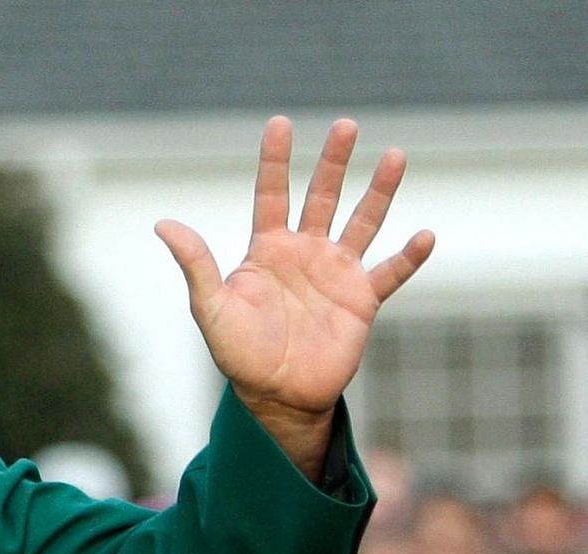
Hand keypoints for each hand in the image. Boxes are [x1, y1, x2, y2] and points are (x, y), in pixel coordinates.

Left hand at [158, 116, 434, 477]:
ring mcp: (337, 274)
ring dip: (378, 191)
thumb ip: (195, 265)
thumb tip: (163, 224)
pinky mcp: (362, 301)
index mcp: (268, 250)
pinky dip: (408, 257)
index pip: (272, 195)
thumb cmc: (239, 354)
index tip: (280, 123)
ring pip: (363, 222)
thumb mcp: (212, 308)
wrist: (275, 395)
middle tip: (347, 125)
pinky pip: (390, 273)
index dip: (276, 161)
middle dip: (334, 162)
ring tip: (394, 155)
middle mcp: (305, 253)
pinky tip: (424, 236)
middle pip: (322, 196)